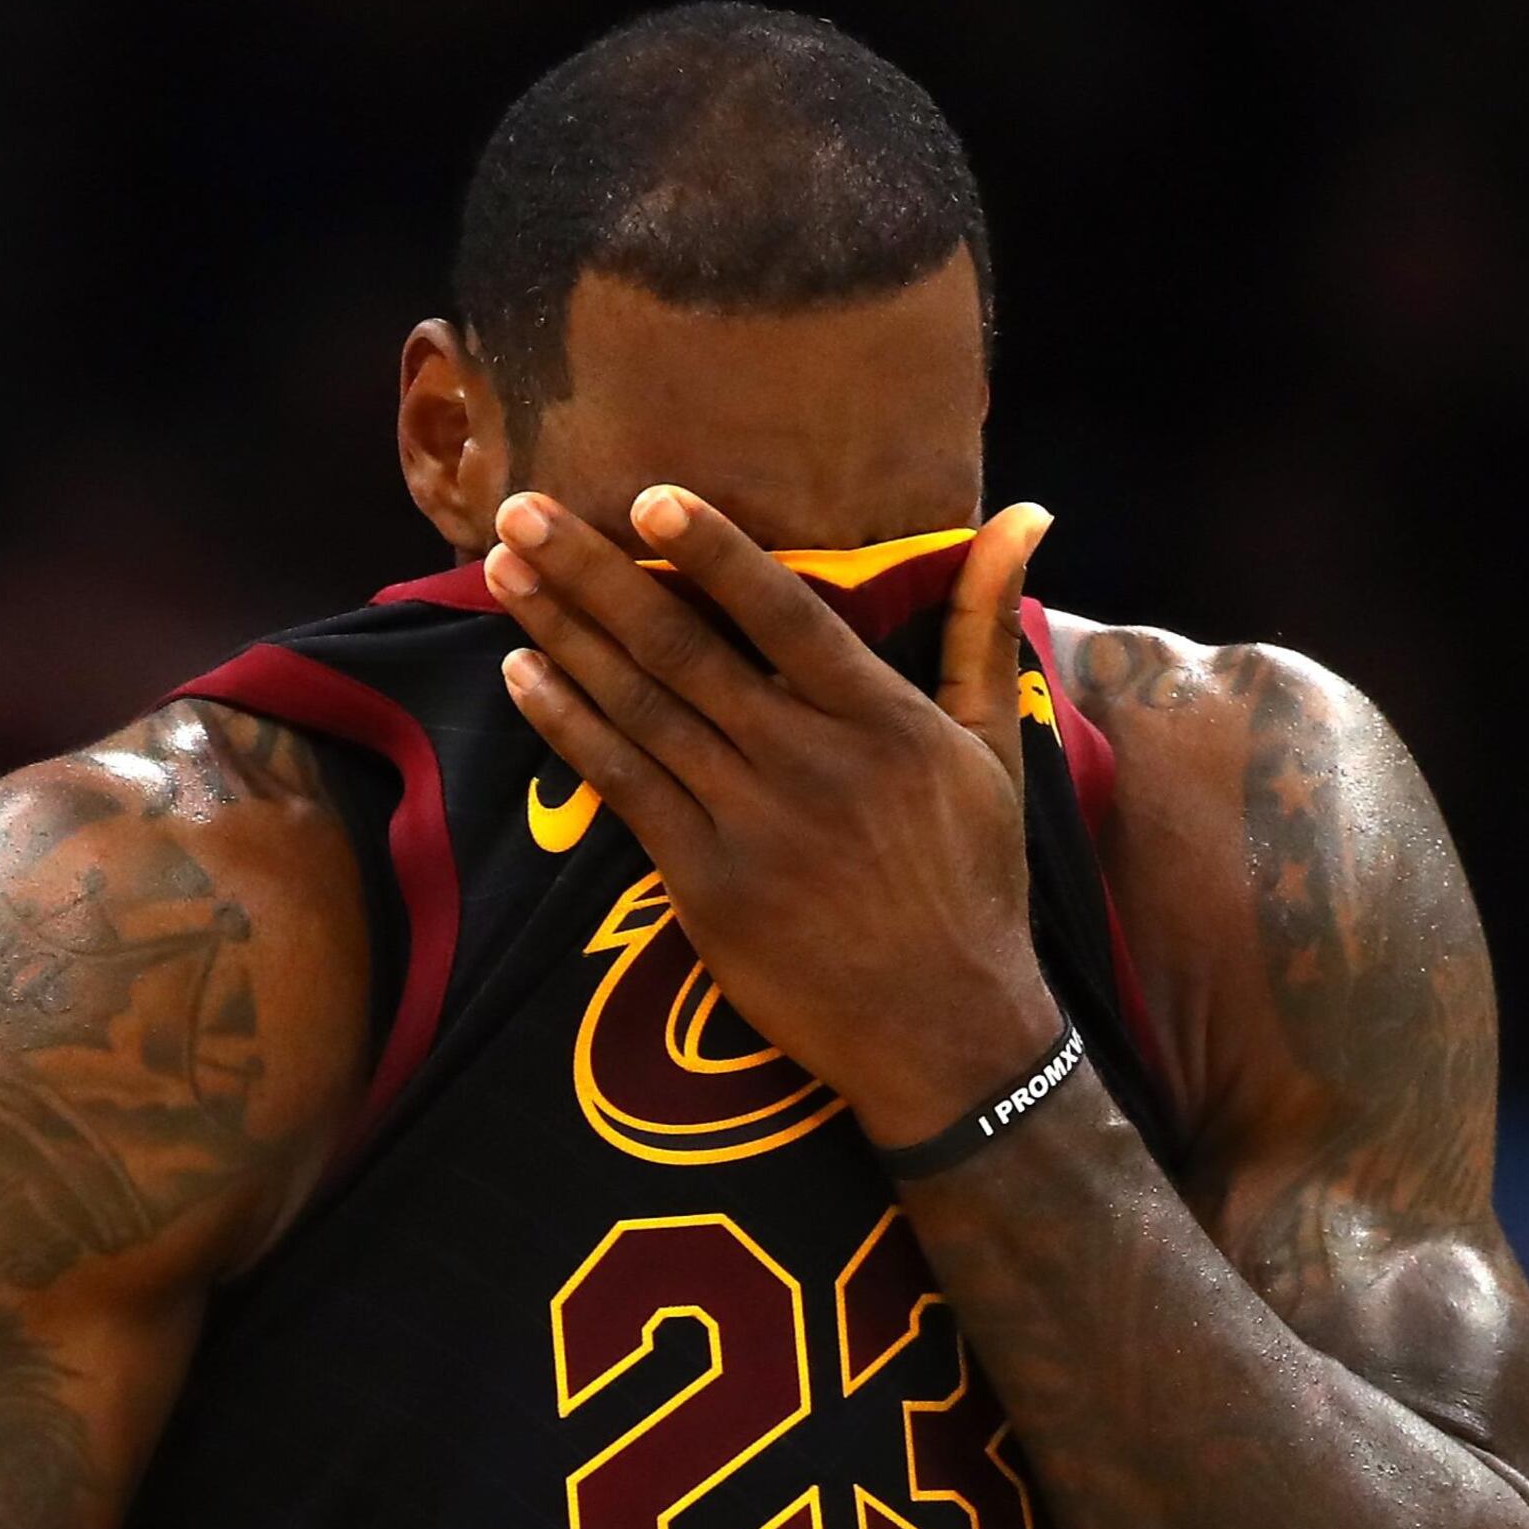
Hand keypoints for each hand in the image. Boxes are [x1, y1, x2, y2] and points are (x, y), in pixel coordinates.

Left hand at [485, 485, 1061, 1147]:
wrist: (945, 1031)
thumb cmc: (973, 881)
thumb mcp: (995, 746)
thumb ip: (983, 625)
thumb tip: (1026, 515)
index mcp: (883, 721)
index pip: (785, 613)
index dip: (713, 552)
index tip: (645, 497)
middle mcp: (811, 763)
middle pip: (684, 649)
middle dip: (592, 574)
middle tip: (519, 512)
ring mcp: (752, 826)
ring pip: (640, 709)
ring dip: (561, 634)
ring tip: (502, 573)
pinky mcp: (705, 886)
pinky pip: (623, 787)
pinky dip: (568, 726)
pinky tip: (523, 675)